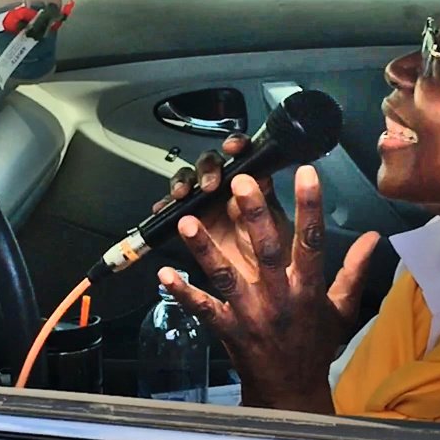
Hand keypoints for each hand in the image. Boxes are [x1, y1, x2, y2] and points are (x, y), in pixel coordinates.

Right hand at [151, 133, 292, 282]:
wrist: (269, 294)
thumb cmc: (278, 258)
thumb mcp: (278, 231)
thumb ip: (267, 206)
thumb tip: (259, 179)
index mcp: (254, 187)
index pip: (242, 155)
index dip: (235, 144)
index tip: (234, 147)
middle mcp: (227, 193)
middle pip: (210, 167)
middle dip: (207, 169)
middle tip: (210, 185)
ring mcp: (206, 211)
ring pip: (188, 189)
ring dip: (183, 184)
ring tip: (181, 195)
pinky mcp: (191, 234)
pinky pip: (174, 224)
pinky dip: (166, 215)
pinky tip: (161, 214)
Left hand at [160, 166, 381, 413]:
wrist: (291, 391)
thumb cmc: (316, 345)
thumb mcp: (343, 308)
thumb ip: (354, 270)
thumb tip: (375, 237)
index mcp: (308, 289)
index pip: (312, 242)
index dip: (310, 206)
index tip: (306, 173)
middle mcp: (279, 298)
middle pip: (266, 252)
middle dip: (254, 216)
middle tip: (241, 182)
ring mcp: (250, 314)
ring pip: (226, 276)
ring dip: (206, 250)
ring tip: (188, 221)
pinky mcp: (227, 329)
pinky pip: (202, 308)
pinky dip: (183, 293)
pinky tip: (163, 274)